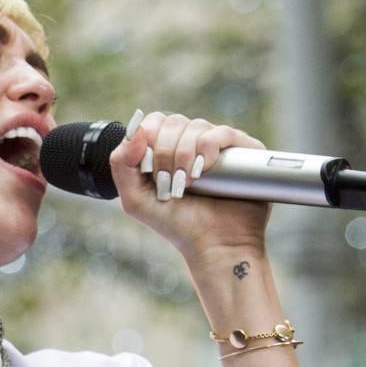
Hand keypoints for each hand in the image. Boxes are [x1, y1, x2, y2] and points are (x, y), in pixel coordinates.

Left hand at [108, 109, 271, 260]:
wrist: (215, 244)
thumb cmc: (176, 224)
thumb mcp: (135, 200)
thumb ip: (121, 165)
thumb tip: (134, 128)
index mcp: (166, 150)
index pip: (154, 122)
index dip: (148, 140)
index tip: (151, 171)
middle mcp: (192, 143)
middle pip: (173, 122)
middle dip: (165, 153)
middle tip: (170, 182)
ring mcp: (218, 145)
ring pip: (196, 126)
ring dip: (185, 155)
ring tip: (189, 183)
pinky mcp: (244, 149)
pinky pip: (221, 133)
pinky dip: (208, 148)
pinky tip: (205, 170)